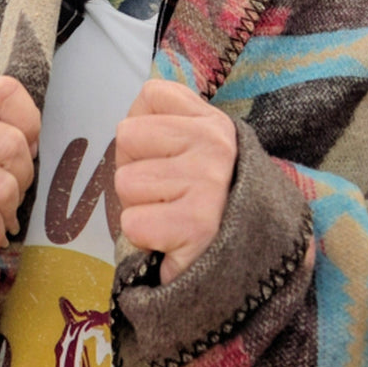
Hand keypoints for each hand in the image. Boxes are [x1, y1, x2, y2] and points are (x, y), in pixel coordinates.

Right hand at [0, 76, 39, 285]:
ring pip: (2, 189)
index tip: (22, 151)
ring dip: (8, 213)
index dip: (29, 124)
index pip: (6, 91)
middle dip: (22, 180)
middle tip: (7, 195)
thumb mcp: (7, 157)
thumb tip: (32, 146)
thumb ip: (23, 136)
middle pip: (13, 145)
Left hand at [114, 79, 235, 284]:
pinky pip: (132, 222)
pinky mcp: (195, 224)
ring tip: (171, 219)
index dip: (144, 129)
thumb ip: (169, 125)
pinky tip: (172, 241)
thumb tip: (128, 121)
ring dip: (138, 207)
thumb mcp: (198, 154)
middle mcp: (215, 145)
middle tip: (166, 196)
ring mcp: (207, 182)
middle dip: (135, 170)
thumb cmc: (205, 208)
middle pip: (127, 135)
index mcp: (214, 123)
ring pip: (125, 181)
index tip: (165, 158)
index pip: (152, 94)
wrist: (241, 272)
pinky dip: (143, 238)